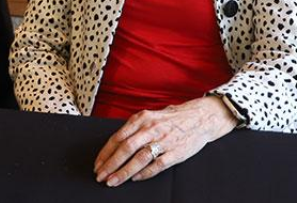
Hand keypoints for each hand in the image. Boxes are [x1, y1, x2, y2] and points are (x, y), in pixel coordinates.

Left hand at [93, 96, 237, 185]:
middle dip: (111, 164)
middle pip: (125, 148)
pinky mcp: (176, 153)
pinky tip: (135, 178)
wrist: (199, 118)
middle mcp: (150, 128)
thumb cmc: (170, 119)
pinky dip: (145, 173)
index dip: (105, 152)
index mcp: (141, 119)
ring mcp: (163, 141)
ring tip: (113, 180)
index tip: (97, 164)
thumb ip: (133, 129)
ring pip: (139, 158)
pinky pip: (157, 165)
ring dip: (124, 171)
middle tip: (101, 176)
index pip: (117, 137)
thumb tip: (114, 144)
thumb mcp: (148, 117)